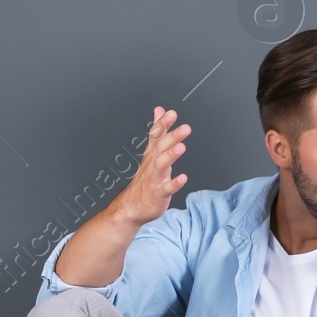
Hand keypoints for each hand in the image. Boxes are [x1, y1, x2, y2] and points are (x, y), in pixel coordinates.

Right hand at [112, 106, 189, 226]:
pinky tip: (182, 178)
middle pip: (160, 147)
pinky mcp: (159, 193)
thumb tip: (159, 110)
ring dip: (170, 156)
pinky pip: (166, 188)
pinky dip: (174, 183)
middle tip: (184, 127)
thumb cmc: (146, 178)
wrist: (132, 206)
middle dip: (171, 136)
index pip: (156, 135)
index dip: (163, 124)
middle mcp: (152, 164)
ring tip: (180, 148)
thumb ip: (157, 130)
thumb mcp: (151, 151)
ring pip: (161, 165)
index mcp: (152, 154)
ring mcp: (155, 179)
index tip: (170, 113)